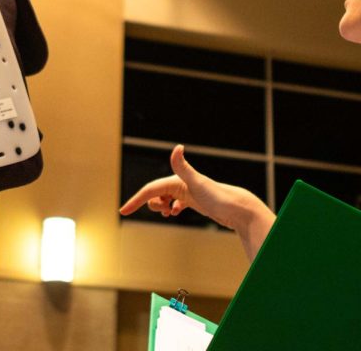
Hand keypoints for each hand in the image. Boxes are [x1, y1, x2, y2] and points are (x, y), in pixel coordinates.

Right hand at [119, 145, 274, 258]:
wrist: (237, 208)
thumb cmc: (218, 197)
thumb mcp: (198, 183)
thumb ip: (183, 166)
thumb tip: (177, 146)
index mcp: (177, 180)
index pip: (150, 190)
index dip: (135, 200)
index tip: (122, 211)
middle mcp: (180, 183)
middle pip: (155, 194)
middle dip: (152, 204)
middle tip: (164, 212)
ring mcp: (187, 192)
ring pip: (164, 199)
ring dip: (160, 207)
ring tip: (169, 214)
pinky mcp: (194, 201)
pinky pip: (175, 203)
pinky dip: (171, 208)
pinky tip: (175, 212)